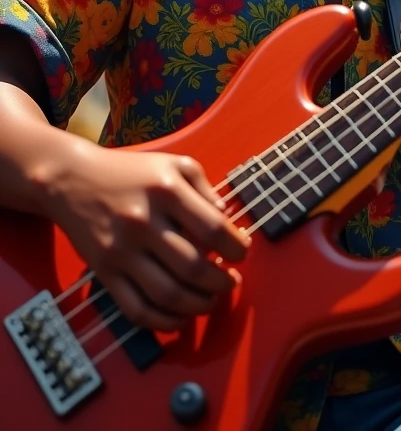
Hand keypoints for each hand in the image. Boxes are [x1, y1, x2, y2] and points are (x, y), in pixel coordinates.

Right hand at [42, 140, 249, 330]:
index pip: (214, 229)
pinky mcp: (104, 273)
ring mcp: (122, 250)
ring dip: (199, 305)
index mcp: (166, 191)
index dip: (236, 248)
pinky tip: (181, 318)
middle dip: (222, 283)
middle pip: (194, 267)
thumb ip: (205, 188)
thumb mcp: (174, 164)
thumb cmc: (131, 171)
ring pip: (168, 294)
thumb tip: (227, 218)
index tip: (241, 253)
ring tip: (211, 300)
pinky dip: (164, 323)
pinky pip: (137, 309)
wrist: (72, 179)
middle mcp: (144, 221)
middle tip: (231, 282)